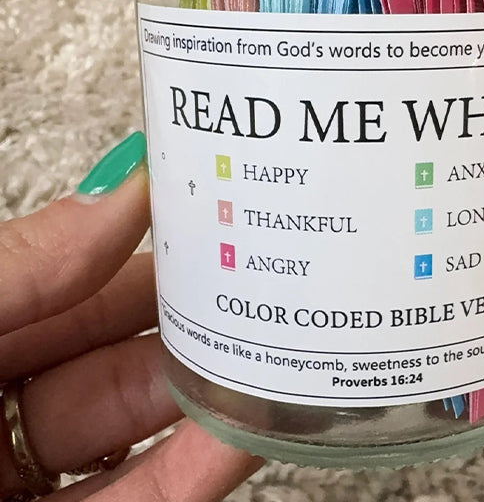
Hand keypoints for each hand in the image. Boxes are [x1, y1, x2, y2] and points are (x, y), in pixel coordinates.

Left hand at [0, 137, 260, 500]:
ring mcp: (18, 485)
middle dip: (187, 320)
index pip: (61, 282)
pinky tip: (240, 434)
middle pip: (108, 353)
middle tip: (262, 283)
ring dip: (205, 398)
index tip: (207, 211)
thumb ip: (16, 269)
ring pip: (132, 434)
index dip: (132, 248)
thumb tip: (119, 194)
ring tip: (273, 356)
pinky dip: (193, 471)